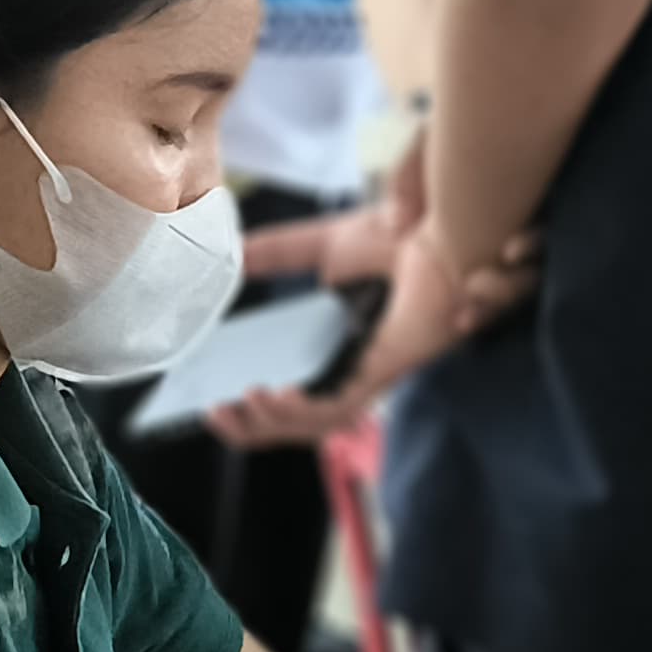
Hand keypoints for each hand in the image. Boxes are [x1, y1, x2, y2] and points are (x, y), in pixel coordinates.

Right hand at [207, 218, 538, 449]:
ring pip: (315, 423)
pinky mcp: (384, 369)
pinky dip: (298, 409)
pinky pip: (337, 406)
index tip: (213, 399)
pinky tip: (267, 398)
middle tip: (213, 415)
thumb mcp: (324, 244)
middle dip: (253, 427)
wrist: (438, 225)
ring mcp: (372, 373)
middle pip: (301, 420)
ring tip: (230, 411)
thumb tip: (233, 255)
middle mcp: (358, 369)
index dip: (258, 408)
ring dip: (268, 425)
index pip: (298, 395)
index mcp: (344, 348)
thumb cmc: (400, 235)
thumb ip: (279, 252)